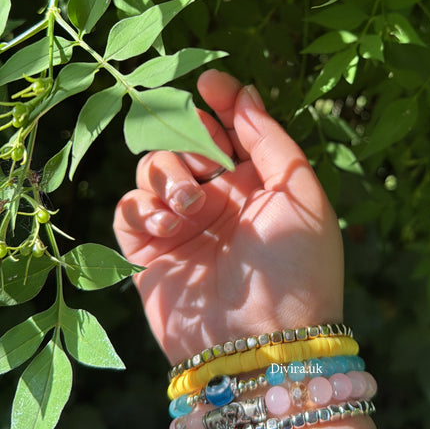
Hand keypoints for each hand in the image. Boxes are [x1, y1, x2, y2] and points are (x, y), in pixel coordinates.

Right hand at [113, 70, 343, 364]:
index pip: (231, 128)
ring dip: (168, 172)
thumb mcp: (301, 195)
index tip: (210, 82)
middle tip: (207, 159)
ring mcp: (181, 227)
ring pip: (153, 167)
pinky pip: (128, 207)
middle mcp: (217, 201)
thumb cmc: (296, 269)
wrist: (263, 346)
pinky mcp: (148, 254)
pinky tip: (167, 223)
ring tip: (190, 204)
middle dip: (190, 134)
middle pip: (185, 139)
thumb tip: (245, 92)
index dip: (221, 100)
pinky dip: (142, 205)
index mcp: (257, 185)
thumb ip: (271, 140)